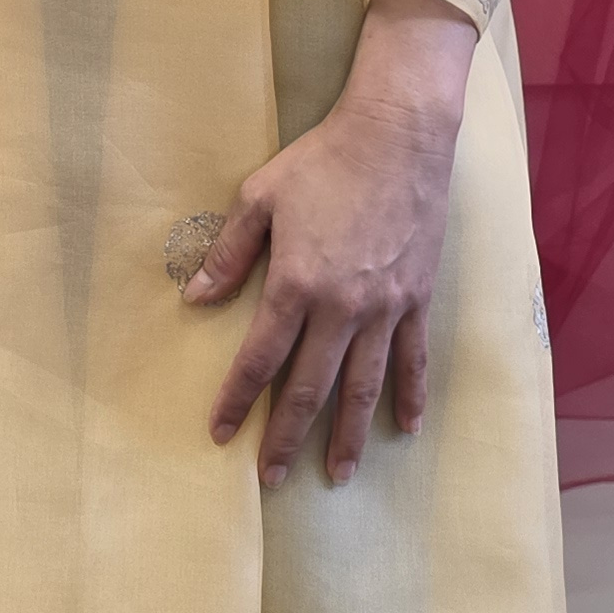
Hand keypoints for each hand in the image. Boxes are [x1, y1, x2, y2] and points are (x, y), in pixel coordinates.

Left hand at [187, 0, 474, 486]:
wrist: (400, 135)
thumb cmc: (323, 161)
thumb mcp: (260, 196)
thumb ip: (228, 252)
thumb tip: (195, 298)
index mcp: (297, 284)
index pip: (260, 358)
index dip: (236, 399)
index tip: (218, 433)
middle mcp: (343, 307)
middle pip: (310, 387)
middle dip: (286, 436)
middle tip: (271, 477)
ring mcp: (386, 307)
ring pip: (365, 386)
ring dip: (349, 435)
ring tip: (337, 474)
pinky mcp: (418, 298)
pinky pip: (414, 359)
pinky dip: (409, 396)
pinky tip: (406, 428)